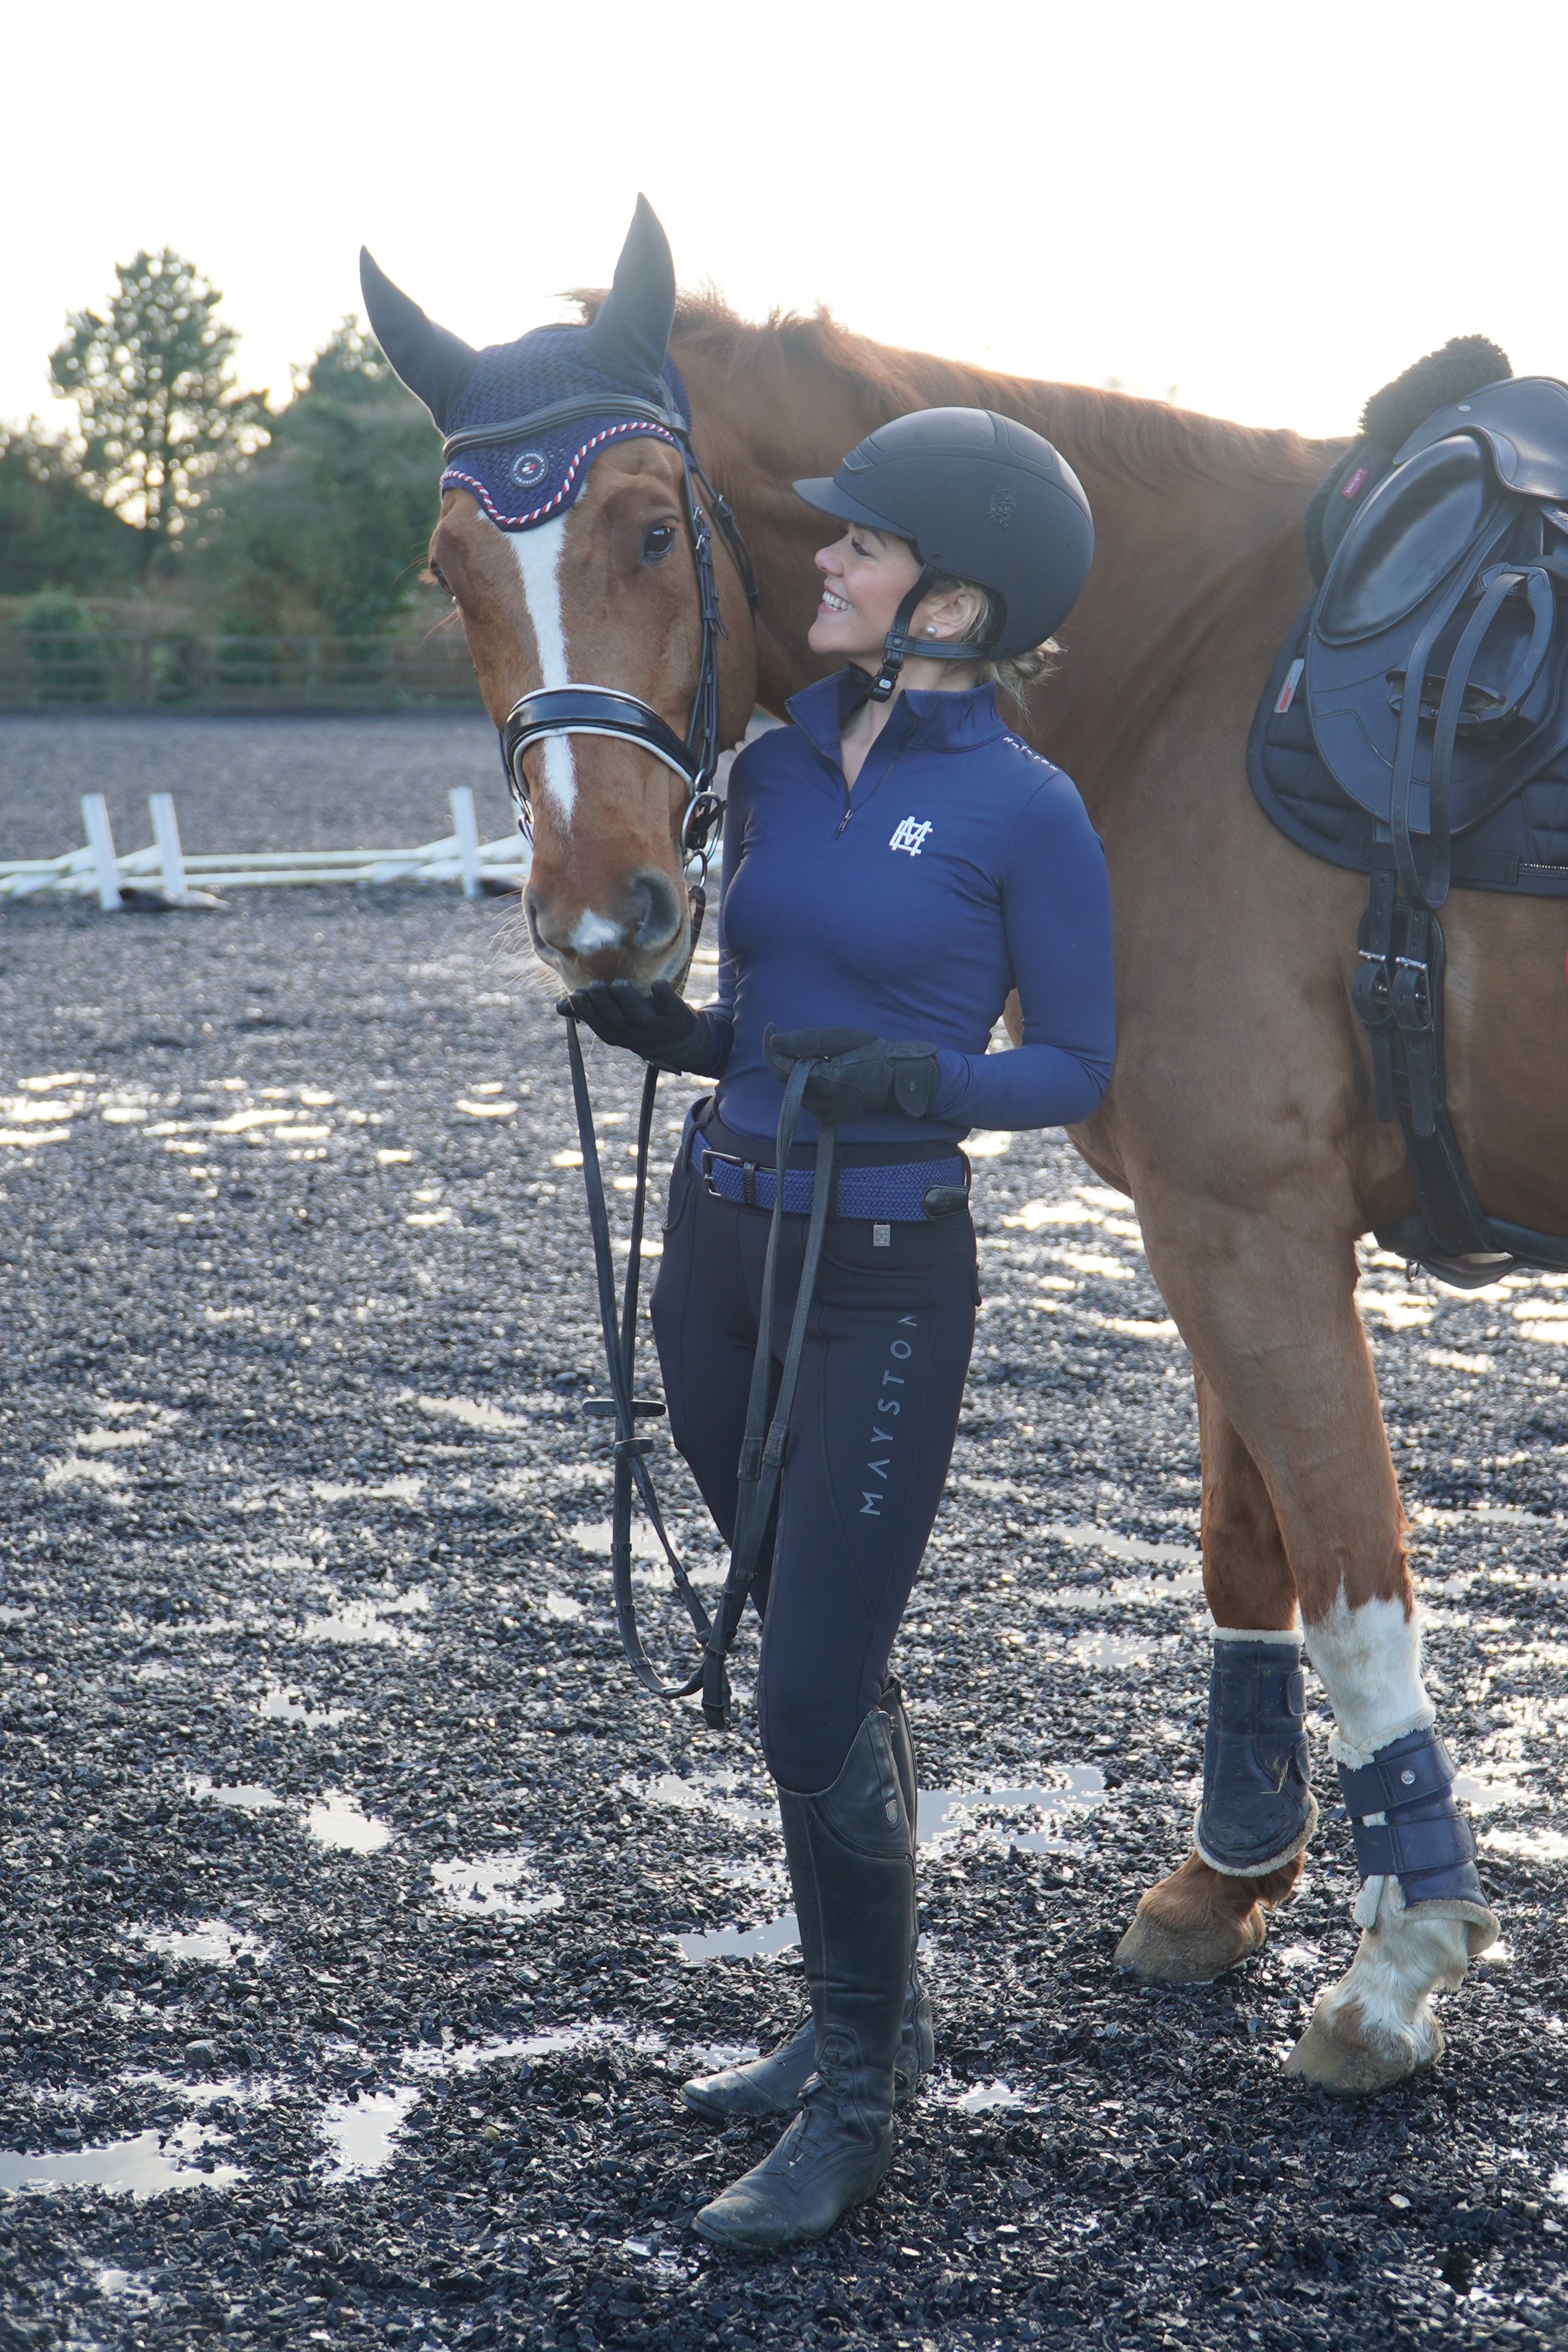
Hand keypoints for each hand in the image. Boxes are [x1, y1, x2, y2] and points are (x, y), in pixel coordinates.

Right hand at [558, 978, 698, 1064]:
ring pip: (640, 1014)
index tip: (575, 994)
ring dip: (628, 998)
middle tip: (595, 985)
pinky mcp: (676, 1015)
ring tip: (619, 984)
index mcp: (617, 1035)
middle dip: (604, 1003)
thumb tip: (559, 1006)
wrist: (680, 1043)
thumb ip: (588, 1013)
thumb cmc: (638, 1026)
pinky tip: (658, 984)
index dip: (587, 1012)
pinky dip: (664, 994)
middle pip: (617, 1020)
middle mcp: (636, 1033)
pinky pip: (669, 1005)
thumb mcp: (614, 1025)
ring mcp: (656, 1025)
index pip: (599, 1025)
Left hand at [764, 1025, 939, 1121]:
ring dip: (801, 1068)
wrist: (897, 1081)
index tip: (771, 1027)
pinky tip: (824, 1070)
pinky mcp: (826, 1118)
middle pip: (788, 1078)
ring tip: (825, 1057)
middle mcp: (820, 1106)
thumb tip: (774, 1041)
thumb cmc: (874, 1054)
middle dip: (791, 1057)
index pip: (783, 1068)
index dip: (773, 1048)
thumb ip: (807, 1040)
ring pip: (796, 1087)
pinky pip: (806, 1096)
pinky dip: (808, 1080)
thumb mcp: (844, 1038)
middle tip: (811, 1042)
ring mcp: (823, 1115)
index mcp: (824, 1085)